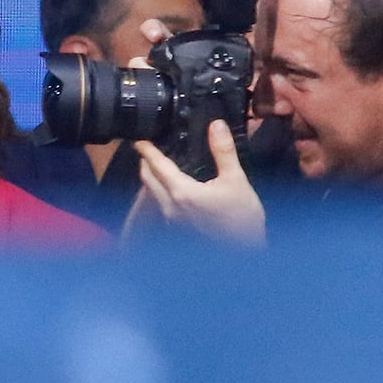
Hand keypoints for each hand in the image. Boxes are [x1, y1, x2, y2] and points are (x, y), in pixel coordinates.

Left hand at [133, 118, 266, 244]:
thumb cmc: (242, 220)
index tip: (139, 141)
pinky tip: (172, 189)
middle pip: (148, 180)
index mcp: (181, 193)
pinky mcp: (176, 230)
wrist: (243, 257)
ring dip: (152, 179)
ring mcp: (170, 221)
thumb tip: (216, 125)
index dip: (147, 151)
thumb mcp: (236, 180)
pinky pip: (161, 206)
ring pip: (153, 194)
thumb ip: (223, 151)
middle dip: (145, 163)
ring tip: (158, 166)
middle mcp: (169, 207)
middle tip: (146, 150)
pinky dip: (161, 192)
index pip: (157, 166)